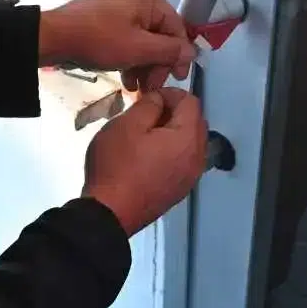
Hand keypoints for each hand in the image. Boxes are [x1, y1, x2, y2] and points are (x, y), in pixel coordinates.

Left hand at [40, 0, 195, 91]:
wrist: (53, 38)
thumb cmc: (98, 40)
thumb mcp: (138, 49)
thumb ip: (169, 51)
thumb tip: (193, 53)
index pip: (176, 28)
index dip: (178, 55)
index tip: (176, 79)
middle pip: (159, 35)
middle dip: (156, 64)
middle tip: (150, 87)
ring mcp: (120, 8)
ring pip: (143, 41)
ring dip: (143, 66)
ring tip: (136, 87)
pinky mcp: (106, 20)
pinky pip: (127, 40)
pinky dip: (129, 59)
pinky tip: (126, 80)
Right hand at [83, 88, 207, 235]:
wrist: (109, 214)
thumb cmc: (116, 166)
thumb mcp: (126, 125)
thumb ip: (148, 105)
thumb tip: (159, 100)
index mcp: (188, 139)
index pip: (191, 102)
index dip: (170, 93)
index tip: (148, 98)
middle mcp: (197, 158)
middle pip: (195, 122)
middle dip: (174, 112)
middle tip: (146, 114)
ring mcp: (190, 177)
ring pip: (190, 142)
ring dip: (172, 132)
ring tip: (144, 135)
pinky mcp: (180, 190)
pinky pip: (183, 160)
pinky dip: (171, 151)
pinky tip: (147, 156)